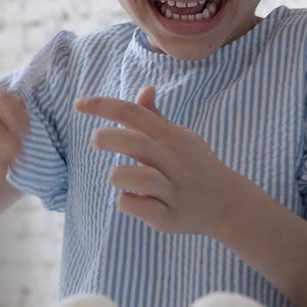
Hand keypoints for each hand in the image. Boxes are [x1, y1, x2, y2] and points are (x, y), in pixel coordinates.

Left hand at [75, 86, 233, 235]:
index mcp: (171, 137)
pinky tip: (133, 201)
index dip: (104, 106)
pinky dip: (128, 203)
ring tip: (121, 179)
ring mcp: (173, 190)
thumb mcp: (181, 137)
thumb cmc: (195, 165)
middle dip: (108, 138)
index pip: (134, 113)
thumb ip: (156, 117)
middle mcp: (173, 161)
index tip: (79, 104)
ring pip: (136, 179)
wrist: (228, 203)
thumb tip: (145, 89)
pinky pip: (139, 208)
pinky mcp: (169, 217)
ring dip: (119, 177)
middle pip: (136, 143)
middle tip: (96, 141)